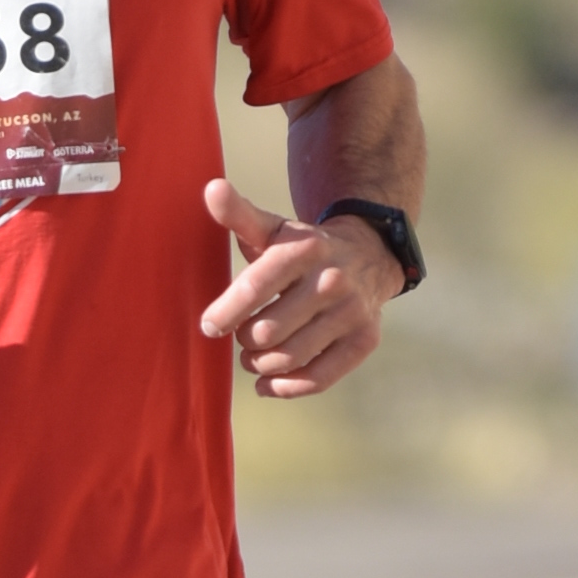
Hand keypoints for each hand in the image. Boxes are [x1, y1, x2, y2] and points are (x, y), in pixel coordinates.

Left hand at [198, 180, 395, 398]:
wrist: (368, 257)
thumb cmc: (303, 249)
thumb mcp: (273, 228)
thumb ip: (238, 214)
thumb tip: (211, 188)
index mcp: (304, 250)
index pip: (256, 285)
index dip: (226, 312)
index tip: (209, 326)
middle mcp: (332, 281)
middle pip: (268, 331)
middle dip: (244, 340)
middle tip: (241, 337)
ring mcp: (352, 313)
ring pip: (289, 358)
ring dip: (259, 365)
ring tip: (253, 356)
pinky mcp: (364, 341)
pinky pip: (317, 378)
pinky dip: (285, 388)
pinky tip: (267, 383)